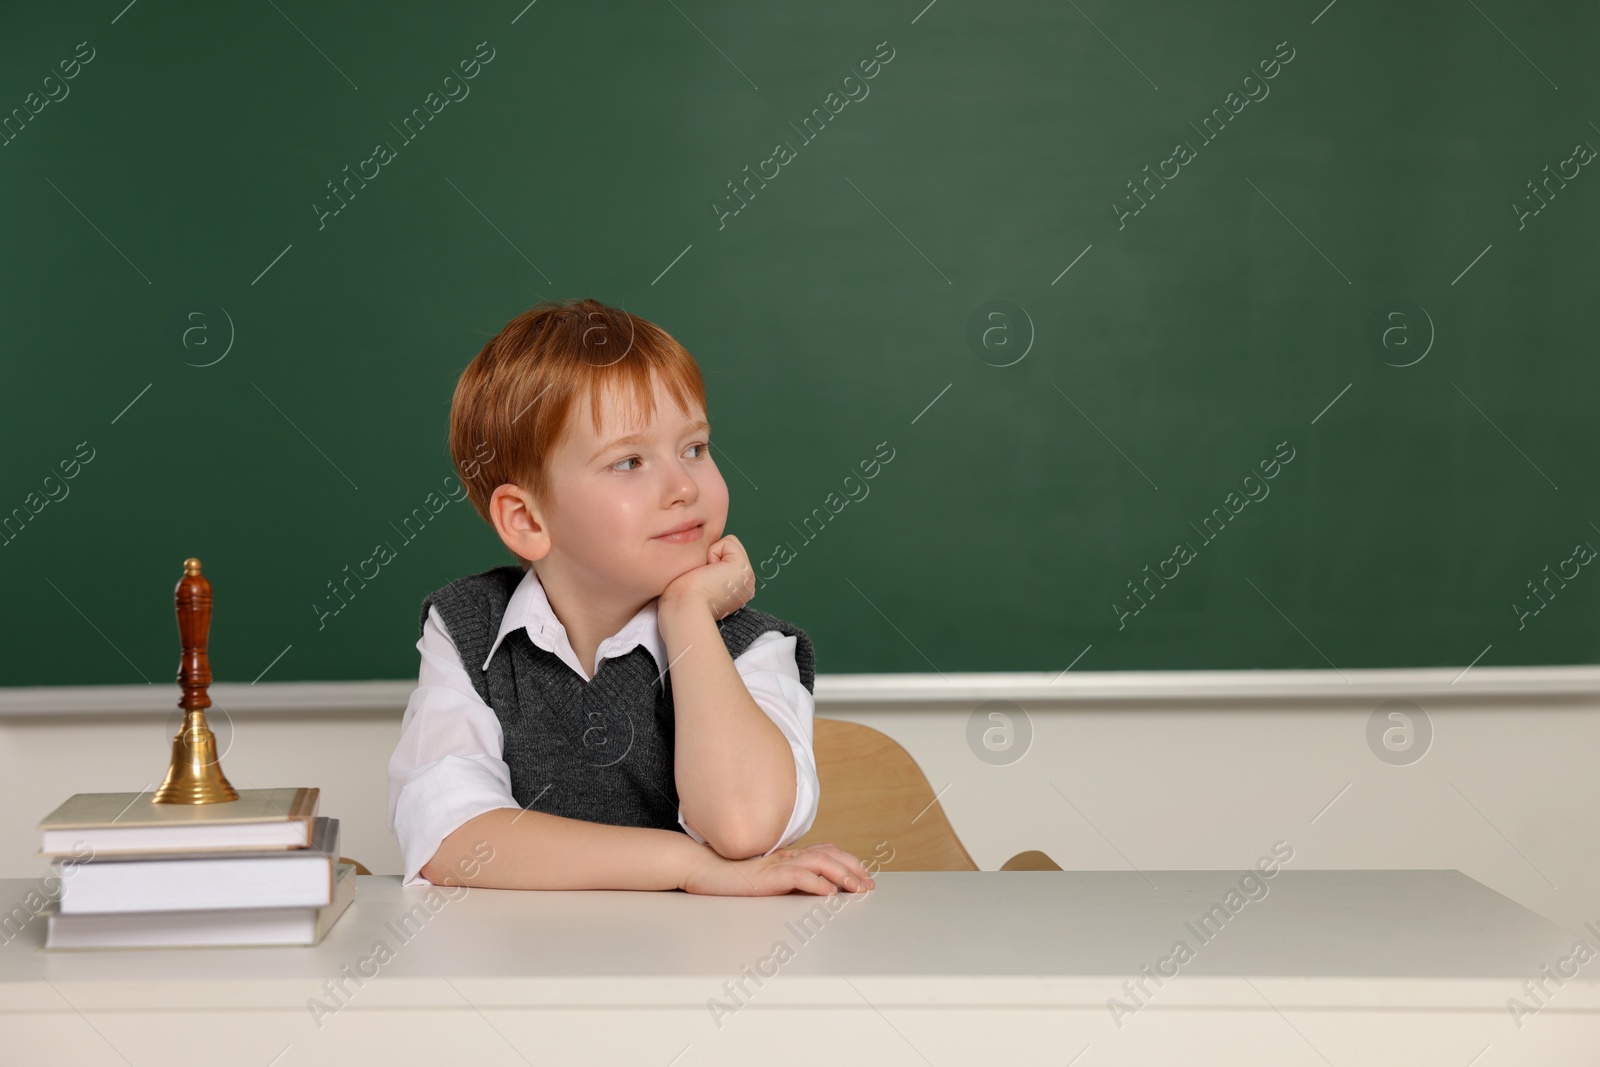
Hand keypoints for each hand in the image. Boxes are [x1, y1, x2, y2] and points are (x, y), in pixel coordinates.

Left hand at [661, 533, 755, 620]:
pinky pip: (728, 542)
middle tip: (701, 580)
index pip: (723, 559)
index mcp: (734, 592)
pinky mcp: (743, 569)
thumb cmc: (680, 600)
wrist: (683, 608)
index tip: (699, 583)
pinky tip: (707, 573)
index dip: (706, 561)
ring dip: (710, 556)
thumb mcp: (695, 583)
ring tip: (704, 577)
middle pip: (726, 549)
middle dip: (710, 557)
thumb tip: (702, 561)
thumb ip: (705, 571)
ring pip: (728, 545)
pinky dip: (712, 552)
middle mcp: (744, 586)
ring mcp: (747, 578)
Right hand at [682, 842, 877, 896]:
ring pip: (819, 863)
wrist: (704, 869)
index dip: (849, 862)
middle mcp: (787, 855)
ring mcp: (777, 864)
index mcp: (788, 855)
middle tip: (869, 885)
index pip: (827, 851)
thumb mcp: (767, 877)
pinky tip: (828, 891)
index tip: (865, 877)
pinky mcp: (767, 876)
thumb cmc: (731, 876)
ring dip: (842, 875)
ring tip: (856, 888)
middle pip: (830, 854)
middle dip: (854, 869)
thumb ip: (788, 878)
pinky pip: (797, 877)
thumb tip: (814, 888)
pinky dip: (816, 883)